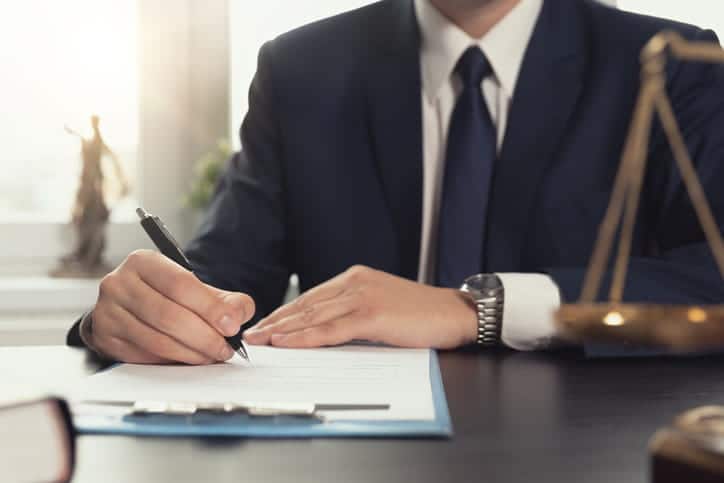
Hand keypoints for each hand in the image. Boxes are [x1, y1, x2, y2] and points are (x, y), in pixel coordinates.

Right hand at [87, 249, 254, 363]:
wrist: (127, 306)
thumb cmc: (164, 294)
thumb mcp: (195, 287)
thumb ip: (225, 299)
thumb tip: (238, 315)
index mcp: (144, 262)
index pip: (180, 284)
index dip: (210, 307)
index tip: (231, 325)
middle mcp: (119, 283)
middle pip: (168, 315)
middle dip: (204, 337)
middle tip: (224, 348)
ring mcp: (108, 311)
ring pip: (157, 340)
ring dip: (191, 353)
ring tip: (211, 355)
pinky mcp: (106, 338)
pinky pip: (145, 356)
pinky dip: (172, 361)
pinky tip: (189, 358)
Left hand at [244, 265, 476, 348]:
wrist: (456, 313)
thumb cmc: (422, 315)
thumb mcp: (381, 308)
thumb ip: (353, 314)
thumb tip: (324, 333)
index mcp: (355, 278)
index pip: (311, 298)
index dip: (285, 314)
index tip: (264, 326)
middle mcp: (355, 282)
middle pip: (306, 305)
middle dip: (276, 322)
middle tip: (250, 335)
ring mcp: (363, 296)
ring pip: (313, 316)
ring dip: (282, 330)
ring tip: (259, 341)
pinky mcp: (372, 314)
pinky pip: (331, 329)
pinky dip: (305, 337)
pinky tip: (287, 343)